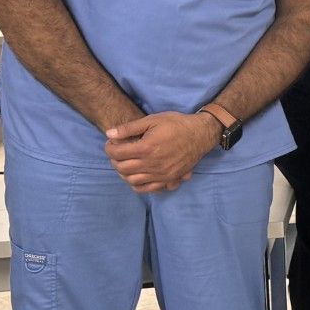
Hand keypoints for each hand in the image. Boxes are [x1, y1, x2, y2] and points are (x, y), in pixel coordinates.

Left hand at [103, 111, 218, 192]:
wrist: (200, 134)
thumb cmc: (176, 124)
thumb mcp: (152, 120)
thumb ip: (129, 128)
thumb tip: (109, 133)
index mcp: (146, 148)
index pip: (117, 153)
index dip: (109, 148)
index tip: (110, 144)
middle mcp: (152, 164)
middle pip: (122, 168)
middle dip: (114, 160)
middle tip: (117, 153)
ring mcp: (161, 174)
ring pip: (132, 180)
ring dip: (124, 173)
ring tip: (126, 163)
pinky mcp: (169, 179)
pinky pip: (147, 189)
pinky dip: (137, 184)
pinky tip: (137, 175)